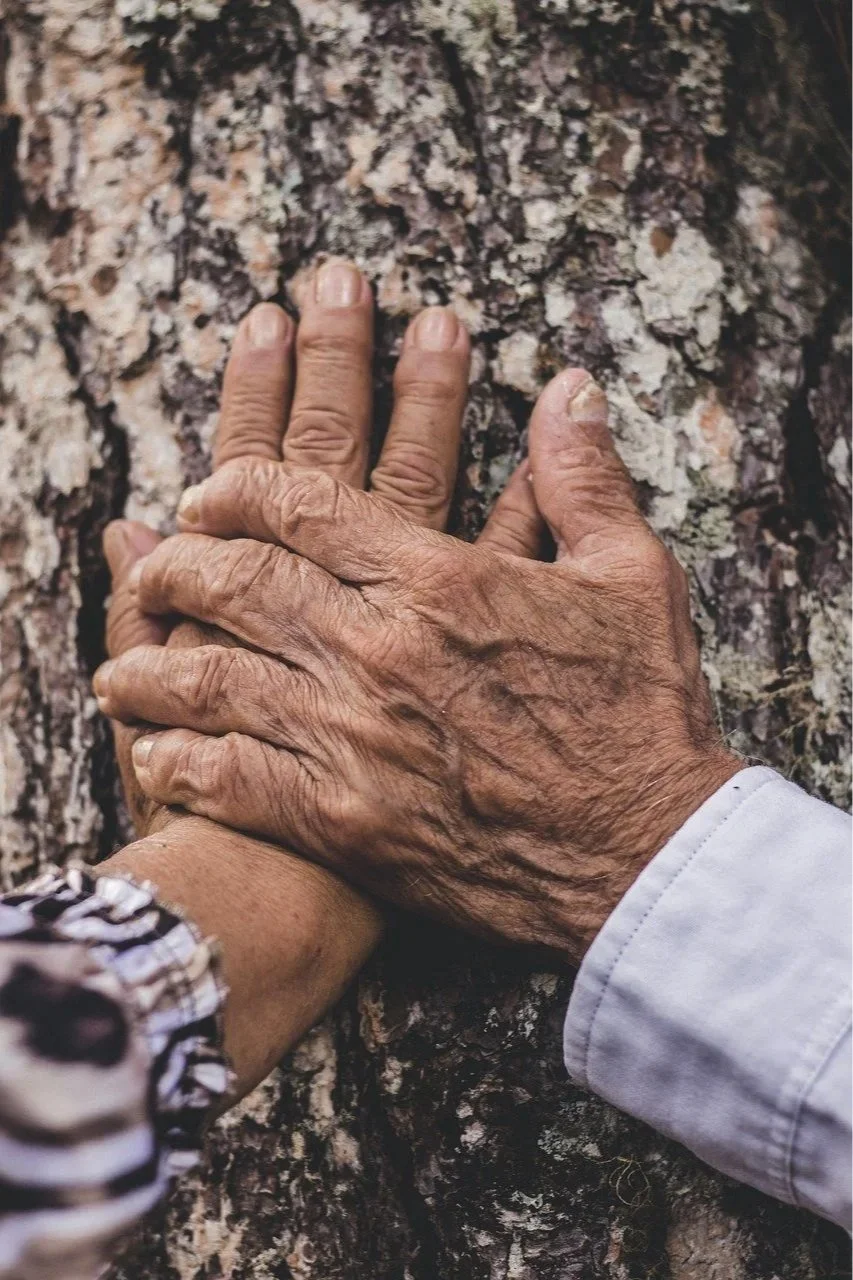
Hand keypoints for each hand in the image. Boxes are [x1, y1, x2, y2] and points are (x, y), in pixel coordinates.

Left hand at [98, 363, 739, 964]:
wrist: (644, 854)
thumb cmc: (641, 715)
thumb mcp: (632, 577)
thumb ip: (583, 479)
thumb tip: (567, 391)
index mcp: (435, 580)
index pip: (296, 506)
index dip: (233, 490)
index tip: (206, 494)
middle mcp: (376, 650)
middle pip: (233, 582)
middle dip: (178, 566)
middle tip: (156, 568)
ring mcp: (352, 739)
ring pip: (212, 679)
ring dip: (152, 666)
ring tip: (122, 667)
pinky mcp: (344, 822)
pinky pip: (232, 779)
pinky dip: (181, 761)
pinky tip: (157, 753)